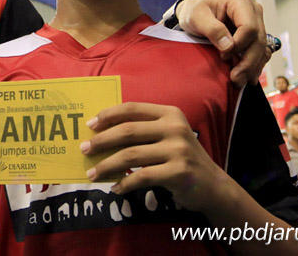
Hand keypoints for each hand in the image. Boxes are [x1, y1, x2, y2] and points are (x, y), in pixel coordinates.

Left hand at [80, 102, 227, 213]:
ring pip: (130, 155)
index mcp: (169, 114)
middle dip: (101, 141)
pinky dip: (124, 184)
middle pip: (127, 131)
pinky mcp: (178, 172)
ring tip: (92, 174)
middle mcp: (175, 128)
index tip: (89, 125)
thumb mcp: (166, 136)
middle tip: (84, 150)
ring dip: (107, 166)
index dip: (108, 115)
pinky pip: (141, 177)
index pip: (132, 108)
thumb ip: (141, 131)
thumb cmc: (180, 157)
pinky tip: (115, 188)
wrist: (213, 185)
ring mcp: (178, 150)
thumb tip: (100, 134)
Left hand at [176, 0, 268, 85]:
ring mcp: (256, 25)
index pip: (249, 27)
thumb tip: (228, 46)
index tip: (223, 54)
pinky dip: (255, 66)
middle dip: (248, 62)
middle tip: (235, 78)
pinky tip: (248, 78)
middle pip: (258, 41)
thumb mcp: (197, 17)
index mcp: (240, 2)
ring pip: (262, 49)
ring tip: (239, 81)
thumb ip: (212, 29)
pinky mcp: (254, 37)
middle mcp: (253, 12)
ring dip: (253, 68)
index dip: (239, 44)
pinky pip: (260, 54)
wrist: (193, 14)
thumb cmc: (194, 11)